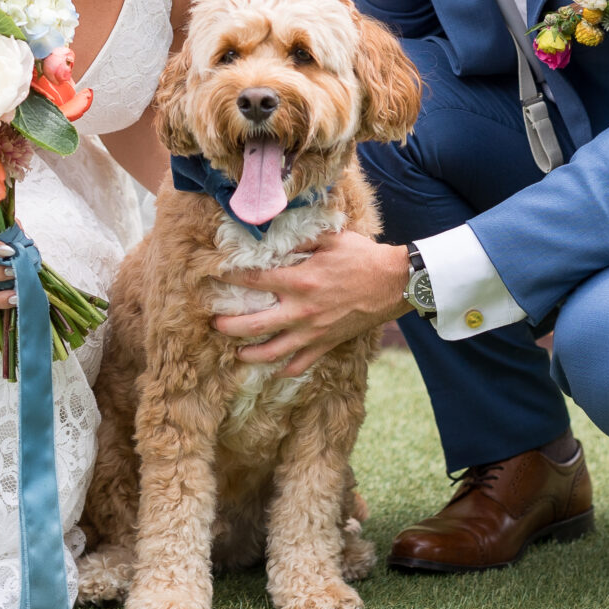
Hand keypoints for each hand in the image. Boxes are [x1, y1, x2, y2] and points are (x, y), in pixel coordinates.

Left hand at [212, 229, 410, 377]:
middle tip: (214, 324)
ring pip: (273, 351)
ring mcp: (313, 331)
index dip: (232, 276)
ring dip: (250, 353)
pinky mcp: (326, 343)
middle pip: (255, 325)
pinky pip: (301, 363)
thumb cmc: (363, 257)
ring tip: (236, 352)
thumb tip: (275, 238)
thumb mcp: (331, 238)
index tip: (216, 274)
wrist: (393, 283)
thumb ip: (301, 239)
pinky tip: (274, 370)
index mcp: (300, 281)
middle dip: (229, 326)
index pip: (255, 280)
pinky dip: (285, 369)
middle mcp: (302, 310)